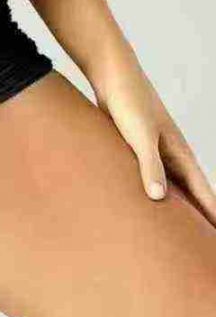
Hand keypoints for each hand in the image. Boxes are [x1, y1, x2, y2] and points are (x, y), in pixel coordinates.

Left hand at [91, 58, 215, 224]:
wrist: (110, 75)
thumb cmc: (129, 102)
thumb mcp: (140, 136)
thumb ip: (150, 165)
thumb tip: (160, 198)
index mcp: (178, 152)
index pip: (202, 191)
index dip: (211, 213)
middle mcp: (169, 153)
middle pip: (188, 191)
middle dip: (196, 214)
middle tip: (201, 242)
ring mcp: (151, 149)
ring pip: (166, 183)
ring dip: (172, 203)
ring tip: (173, 230)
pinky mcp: (131, 144)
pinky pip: (144, 174)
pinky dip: (148, 189)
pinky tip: (140, 199)